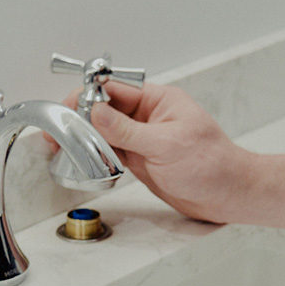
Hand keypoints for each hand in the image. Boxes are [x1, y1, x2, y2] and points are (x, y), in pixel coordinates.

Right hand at [58, 82, 284, 230]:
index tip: (66, 110)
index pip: (114, 90)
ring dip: (83, 138)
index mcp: (159, 101)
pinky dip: (94, 155)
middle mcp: (149, 117)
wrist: (230, 195)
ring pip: (104, 132)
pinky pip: (111, 152)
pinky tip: (79, 159)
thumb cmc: (213, 165)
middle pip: (104, 110)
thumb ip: (127, 131)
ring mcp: (144, 139)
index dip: (87, 97)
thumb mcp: (166, 146)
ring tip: (58, 146)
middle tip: (55, 133)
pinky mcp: (142, 160)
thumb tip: (95, 113)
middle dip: (78, 118)